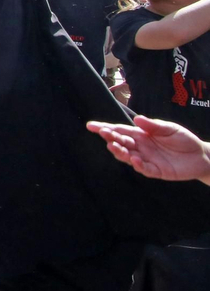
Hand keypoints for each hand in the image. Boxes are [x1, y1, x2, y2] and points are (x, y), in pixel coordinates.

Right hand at [87, 115, 209, 183]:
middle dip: (110, 138)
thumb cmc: (183, 139)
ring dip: (120, 152)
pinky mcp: (156, 171)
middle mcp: (140, 147)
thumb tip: (137, 119)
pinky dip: (138, 165)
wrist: (200, 156)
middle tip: (104, 134)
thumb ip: (153, 126)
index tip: (91, 126)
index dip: (105, 128)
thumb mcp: (170, 128)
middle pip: (121, 143)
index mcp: (141, 135)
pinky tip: (135, 159)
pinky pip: (144, 169)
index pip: (120, 131)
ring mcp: (147, 159)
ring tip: (114, 146)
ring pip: (128, 157)